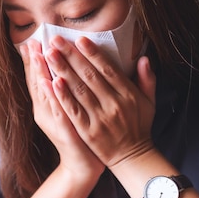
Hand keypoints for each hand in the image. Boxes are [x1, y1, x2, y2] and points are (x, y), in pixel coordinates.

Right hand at [21, 40, 103, 179]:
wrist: (82, 165)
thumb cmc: (80, 134)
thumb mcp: (70, 109)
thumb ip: (66, 88)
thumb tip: (64, 66)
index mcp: (46, 105)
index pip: (37, 78)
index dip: (33, 60)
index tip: (31, 41)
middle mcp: (45, 112)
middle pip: (37, 83)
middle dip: (34, 62)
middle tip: (31, 42)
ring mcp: (53, 122)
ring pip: (45, 94)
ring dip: (41, 73)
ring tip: (38, 55)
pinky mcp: (65, 132)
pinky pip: (59, 111)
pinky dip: (55, 97)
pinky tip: (52, 82)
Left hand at [44, 35, 156, 167]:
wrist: (133, 158)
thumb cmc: (139, 126)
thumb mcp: (149, 102)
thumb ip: (147, 79)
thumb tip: (144, 57)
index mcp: (128, 94)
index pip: (108, 69)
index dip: (93, 53)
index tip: (79, 39)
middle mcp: (114, 104)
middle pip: (90, 76)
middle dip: (71, 56)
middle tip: (55, 40)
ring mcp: (100, 118)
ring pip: (79, 90)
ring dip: (63, 71)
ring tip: (49, 55)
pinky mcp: (88, 131)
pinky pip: (73, 111)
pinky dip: (63, 96)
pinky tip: (52, 82)